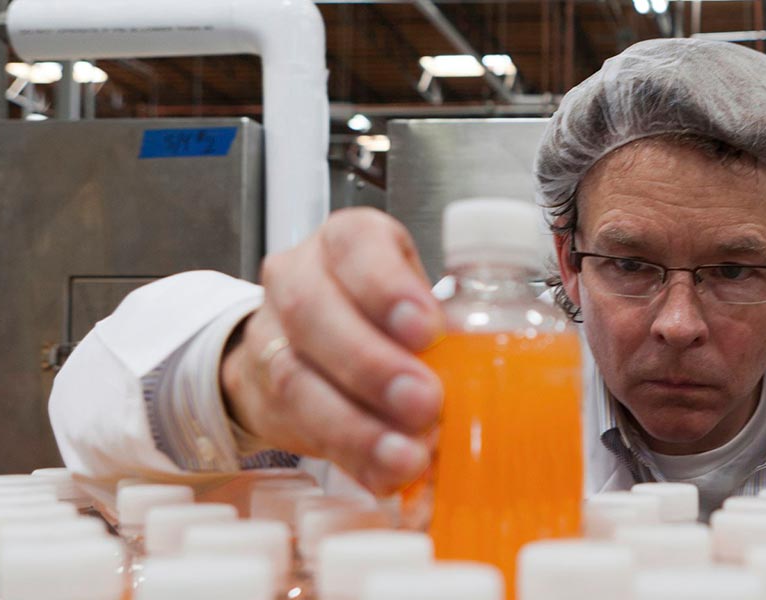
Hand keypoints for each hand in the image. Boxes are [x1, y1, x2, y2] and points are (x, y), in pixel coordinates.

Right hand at [220, 208, 444, 492]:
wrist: (301, 349)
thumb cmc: (377, 317)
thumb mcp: (413, 300)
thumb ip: (445, 326)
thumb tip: (498, 376)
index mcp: (347, 243)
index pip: (355, 246)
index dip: (387, 287)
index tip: (428, 329)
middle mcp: (299, 279)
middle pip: (314, 312)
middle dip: (371, 363)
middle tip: (424, 402)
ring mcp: (272, 338)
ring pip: (296, 377)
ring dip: (357, 424)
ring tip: (407, 455)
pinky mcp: (266, 398)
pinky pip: (299, 429)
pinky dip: (350, 456)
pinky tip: (385, 474)